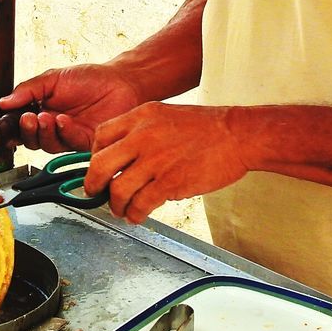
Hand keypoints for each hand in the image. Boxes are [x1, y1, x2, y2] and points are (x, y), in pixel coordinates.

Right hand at [0, 64, 144, 152]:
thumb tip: (3, 102)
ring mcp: (68, 136)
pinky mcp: (85, 143)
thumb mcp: (52, 79)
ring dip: (43, 132)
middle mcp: (52, 127)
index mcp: (40, 111)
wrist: (120, 81)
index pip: (18, 126)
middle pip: (30, 140)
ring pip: (47, 145)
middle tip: (28, 118)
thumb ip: (28, 90)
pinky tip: (63, 120)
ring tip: (46, 117)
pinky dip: (63, 132)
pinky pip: (68, 143)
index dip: (7, 129)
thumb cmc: (89, 79)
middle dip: (26, 131)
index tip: (1, 126)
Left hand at [84, 103, 250, 223]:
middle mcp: (144, 136)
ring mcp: (156, 160)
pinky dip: (135, 214)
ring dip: (116, 205)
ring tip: (122, 209)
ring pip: (118, 190)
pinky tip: (138, 215)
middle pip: (100, 165)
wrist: (237, 134)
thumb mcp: (166, 115)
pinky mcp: (170, 182)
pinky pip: (141, 204)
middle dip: (94, 185)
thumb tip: (122, 156)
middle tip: (96, 193)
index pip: (101, 136)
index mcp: (142, 116)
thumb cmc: (206, 127)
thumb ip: (142, 130)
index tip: (100, 169)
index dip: (95, 156)